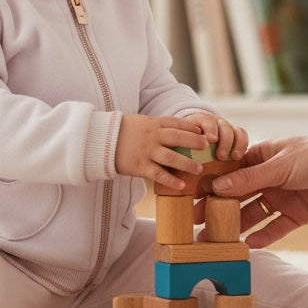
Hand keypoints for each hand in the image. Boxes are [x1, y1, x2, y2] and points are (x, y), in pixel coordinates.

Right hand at [114, 112, 247, 190]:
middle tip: (207, 147)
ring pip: (173, 158)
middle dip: (195, 142)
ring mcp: (147, 151)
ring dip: (188, 164)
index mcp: (152, 123)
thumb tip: (171, 131)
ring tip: (200, 169)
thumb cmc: (120, 131)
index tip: (202, 131)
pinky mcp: (140, 166)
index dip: (191, 127)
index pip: (176, 123)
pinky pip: (159, 174)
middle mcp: (152, 136)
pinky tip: (182, 185)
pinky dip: (172, 180)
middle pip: (179, 138)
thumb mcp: (139, 122)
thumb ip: (154, 126)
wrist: (99, 140)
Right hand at [202, 119, 307, 247]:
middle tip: (195, 223)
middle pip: (236, 196)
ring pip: (252, 215)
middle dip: (217, 209)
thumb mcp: (281, 165)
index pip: (228, 172)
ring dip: (236, 226)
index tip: (188, 196)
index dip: (209, 184)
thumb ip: (250, 179)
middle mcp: (267, 179)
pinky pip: (275, 228)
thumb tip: (217, 187)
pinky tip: (248, 246)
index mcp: (260, 158)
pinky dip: (263, 237)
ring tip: (216, 240)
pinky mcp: (296, 215)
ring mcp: (281, 197)